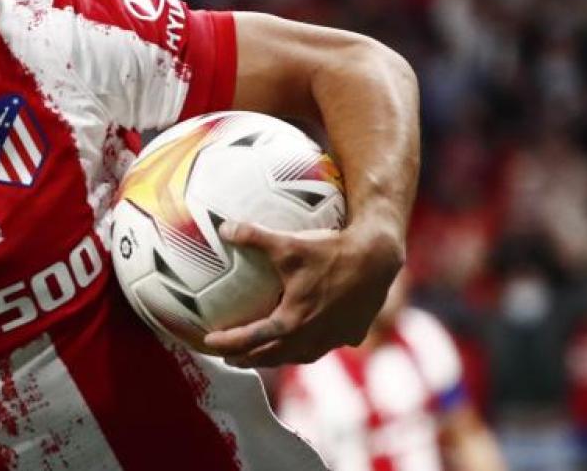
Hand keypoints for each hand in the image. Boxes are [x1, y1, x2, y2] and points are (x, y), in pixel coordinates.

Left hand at [201, 216, 403, 367]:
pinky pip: (326, 345)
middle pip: (273, 356)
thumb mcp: (288, 243)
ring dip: (278, 357)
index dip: (228, 343)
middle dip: (247, 359)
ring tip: (263, 353)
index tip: (208, 343)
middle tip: (229, 357)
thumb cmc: (331, 251)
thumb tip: (224, 227)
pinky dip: (310, 345)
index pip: (252, 339)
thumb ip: (253, 236)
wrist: (378, 259)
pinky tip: (307, 337)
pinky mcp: (352, 334)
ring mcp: (335, 339)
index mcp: (293, 322)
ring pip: (300, 356)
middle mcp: (313, 337)